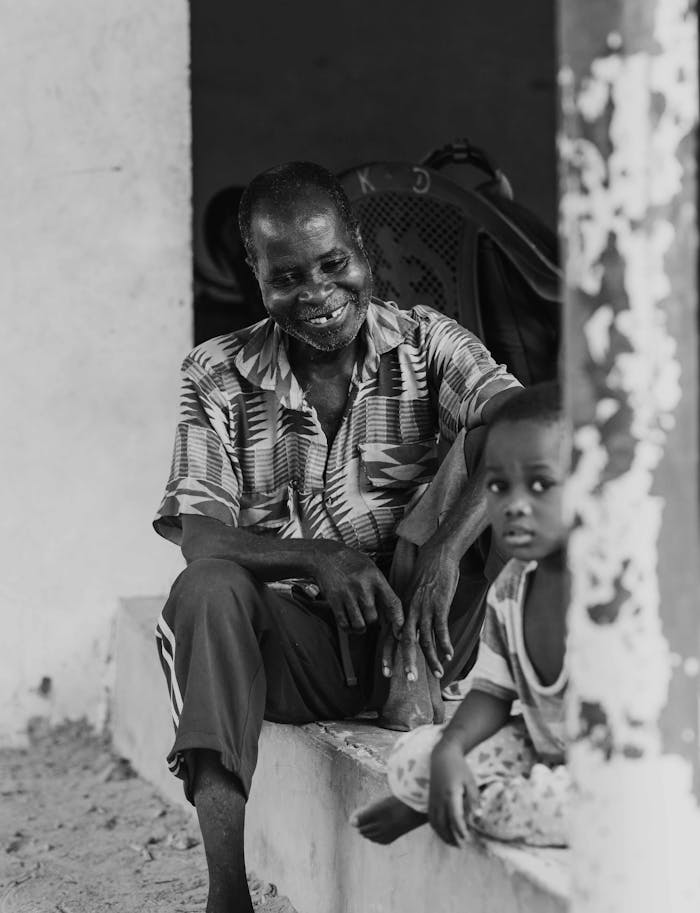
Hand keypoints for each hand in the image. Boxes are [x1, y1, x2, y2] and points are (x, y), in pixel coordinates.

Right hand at [312, 544, 403, 633]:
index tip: (399, 631)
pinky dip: (348, 628)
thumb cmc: (351, 562)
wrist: (325, 556)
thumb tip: (390, 611)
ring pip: (359, 624)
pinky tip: (349, 623)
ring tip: (359, 622)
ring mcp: (347, 594)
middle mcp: (363, 587)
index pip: (392, 603)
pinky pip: (344, 624)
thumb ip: (381, 586)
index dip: (398, 619)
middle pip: (373, 618)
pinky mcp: (334, 601)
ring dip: (360, 627)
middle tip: (368, 616)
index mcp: (375, 577)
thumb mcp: (371, 567)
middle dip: (372, 621)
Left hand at [400, 541, 459, 680]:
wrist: (436, 556)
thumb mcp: (410, 597)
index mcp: (401, 610)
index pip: (390, 636)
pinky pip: (441, 628)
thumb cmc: (424, 578)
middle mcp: (409, 612)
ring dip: (432, 658)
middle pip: (405, 641)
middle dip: (406, 662)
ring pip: (425, 638)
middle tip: (408, 679)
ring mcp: (424, 609)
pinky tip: (449, 654)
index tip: (385, 673)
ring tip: (437, 673)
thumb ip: (407, 615)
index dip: (387, 655)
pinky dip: (445, 643)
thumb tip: (406, 634)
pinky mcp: (439, 605)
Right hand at [428, 739, 478, 846]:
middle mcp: (439, 799)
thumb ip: (474, 799)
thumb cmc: (460, 768)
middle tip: (462, 846)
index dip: (461, 830)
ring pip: (435, 823)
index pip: (455, 817)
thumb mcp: (471, 782)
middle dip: (452, 837)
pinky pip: (431, 818)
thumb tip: (476, 816)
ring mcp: (433, 799)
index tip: (468, 838)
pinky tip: (443, 832)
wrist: (442, 756)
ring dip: (443, 835)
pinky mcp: (429, 799)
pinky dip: (436, 828)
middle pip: (443, 824)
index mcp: (451, 794)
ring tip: (453, 843)